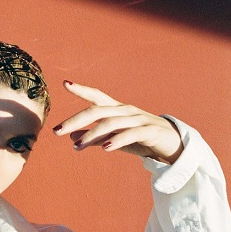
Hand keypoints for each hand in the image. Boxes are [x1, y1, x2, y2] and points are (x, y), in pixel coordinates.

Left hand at [53, 81, 183, 164]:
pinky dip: (117, 140)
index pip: (97, 96)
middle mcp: (126, 111)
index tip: (65, 84)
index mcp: (118, 109)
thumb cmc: (142, 140)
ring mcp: (138, 119)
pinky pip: (130, 134)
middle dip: (75, 120)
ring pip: (110, 123)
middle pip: (97, 111)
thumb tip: (71, 136)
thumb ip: (94, 137)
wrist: (174, 145)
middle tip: (57, 131)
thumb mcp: (115, 139)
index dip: (82, 90)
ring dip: (92, 135)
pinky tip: (105, 148)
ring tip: (77, 146)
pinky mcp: (149, 131)